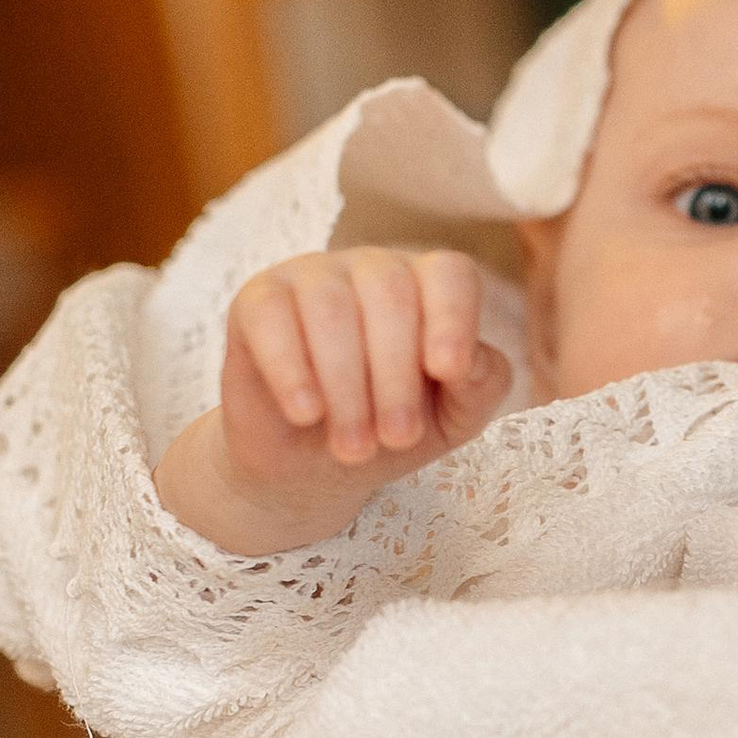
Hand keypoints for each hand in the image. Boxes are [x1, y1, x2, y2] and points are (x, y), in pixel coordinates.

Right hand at [154, 246, 509, 554]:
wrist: (311, 468)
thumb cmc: (390, 430)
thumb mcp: (452, 420)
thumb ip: (480, 386)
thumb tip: (470, 360)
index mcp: (427, 288)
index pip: (449, 275)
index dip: (452, 317)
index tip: (448, 372)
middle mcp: (372, 269)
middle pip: (391, 293)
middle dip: (396, 376)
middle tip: (397, 439)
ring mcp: (312, 276)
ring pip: (331, 307)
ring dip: (347, 386)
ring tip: (353, 448)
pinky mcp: (257, 299)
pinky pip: (272, 317)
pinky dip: (292, 370)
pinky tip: (306, 413)